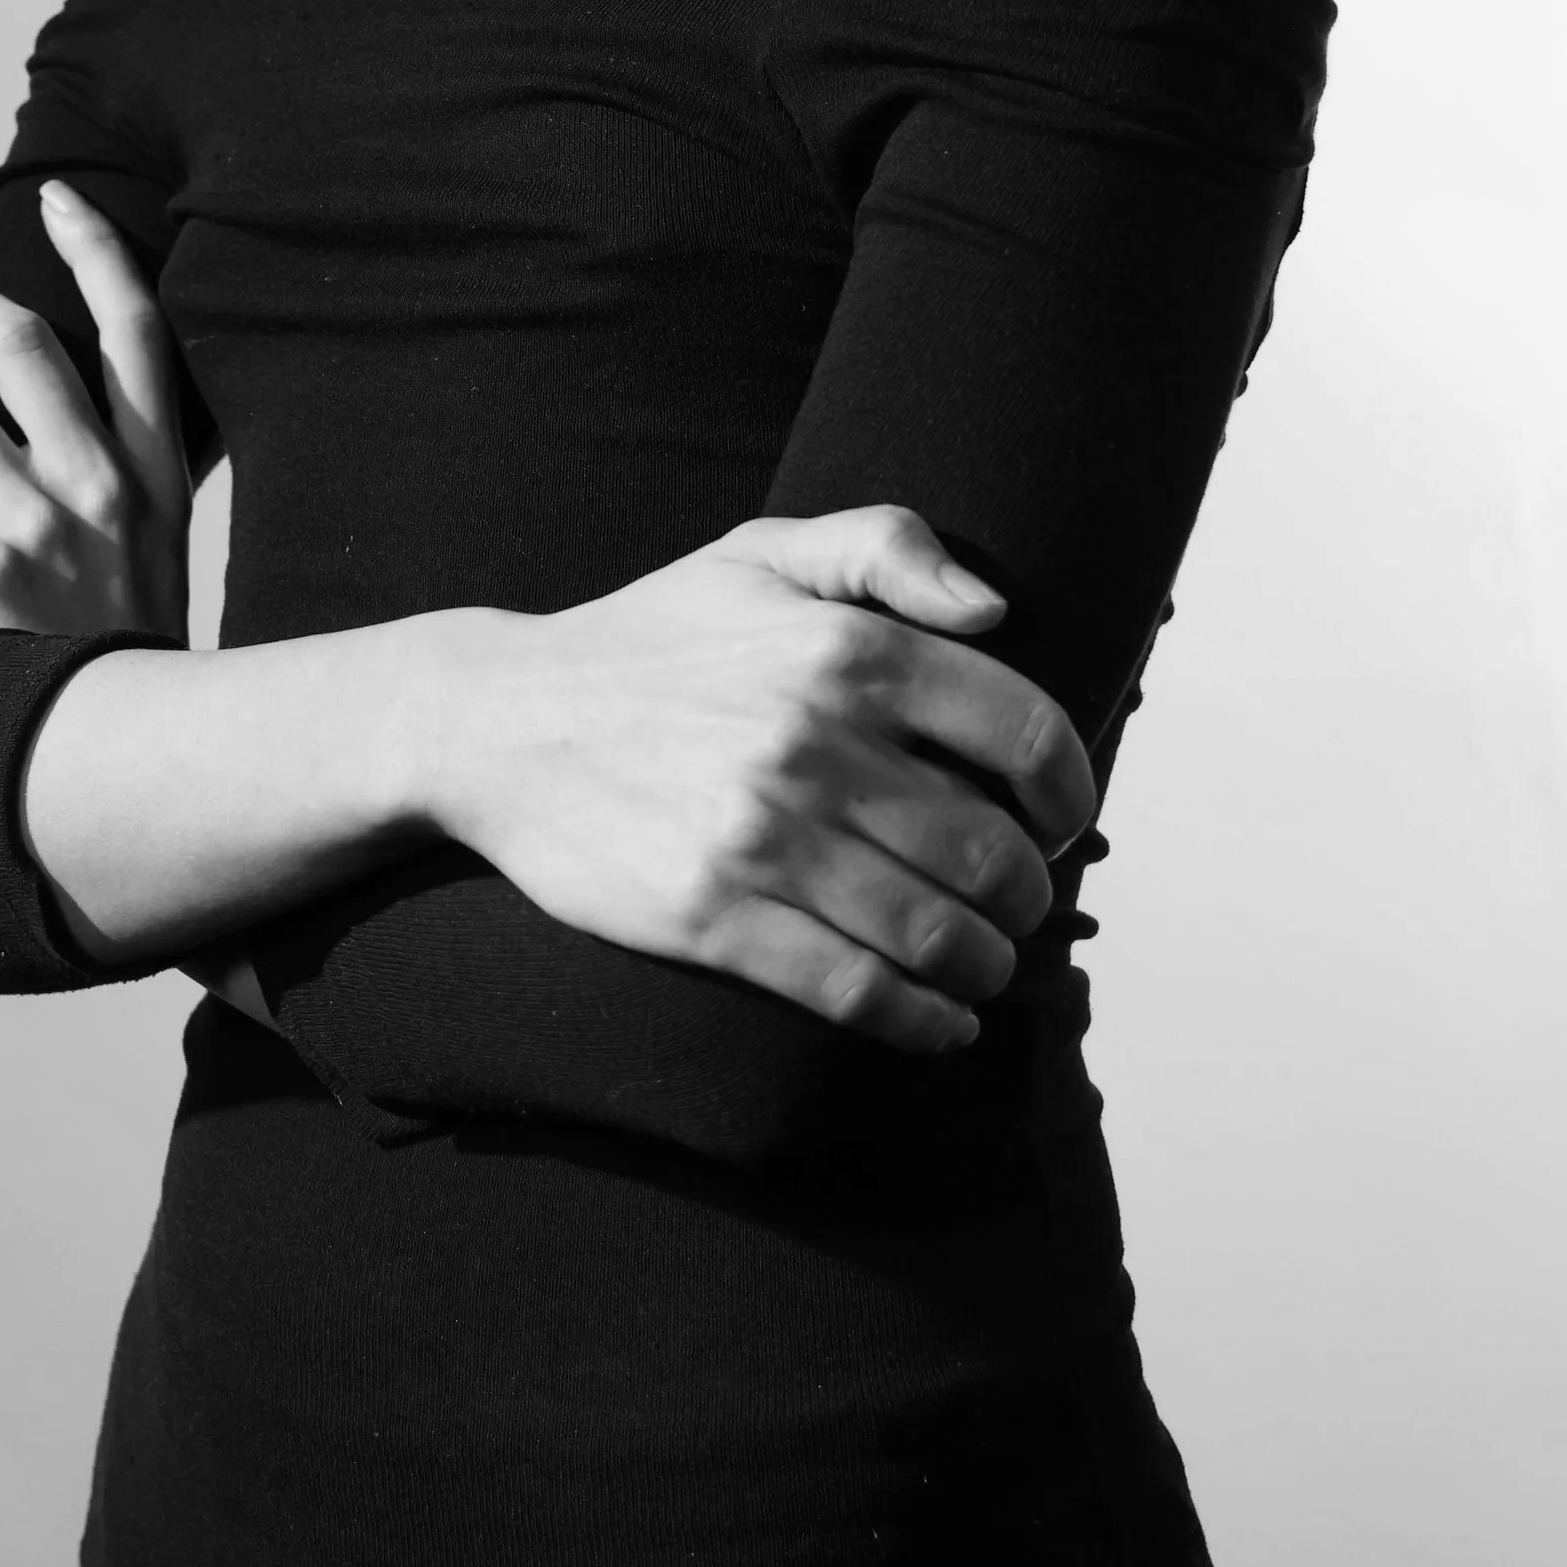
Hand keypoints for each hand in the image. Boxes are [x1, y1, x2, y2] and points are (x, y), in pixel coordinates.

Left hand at [0, 186, 188, 638]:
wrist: (129, 761)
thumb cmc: (132, 657)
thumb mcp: (163, 552)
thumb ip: (122, 482)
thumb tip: (60, 425)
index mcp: (152, 470)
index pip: (136, 330)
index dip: (95, 250)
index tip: (59, 198)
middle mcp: (98, 481)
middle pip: (19, 342)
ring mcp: (37, 523)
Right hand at [432, 507, 1093, 1053]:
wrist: (497, 720)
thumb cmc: (650, 638)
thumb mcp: (759, 553)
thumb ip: (886, 545)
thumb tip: (998, 608)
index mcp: (843, 648)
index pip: (1025, 732)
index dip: (1069, 792)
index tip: (1061, 820)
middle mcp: (812, 741)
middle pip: (992, 852)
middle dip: (1028, 894)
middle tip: (1017, 903)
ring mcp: (760, 836)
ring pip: (936, 933)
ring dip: (986, 966)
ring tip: (982, 963)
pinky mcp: (710, 917)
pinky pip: (856, 991)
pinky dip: (923, 1021)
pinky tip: (942, 1022)